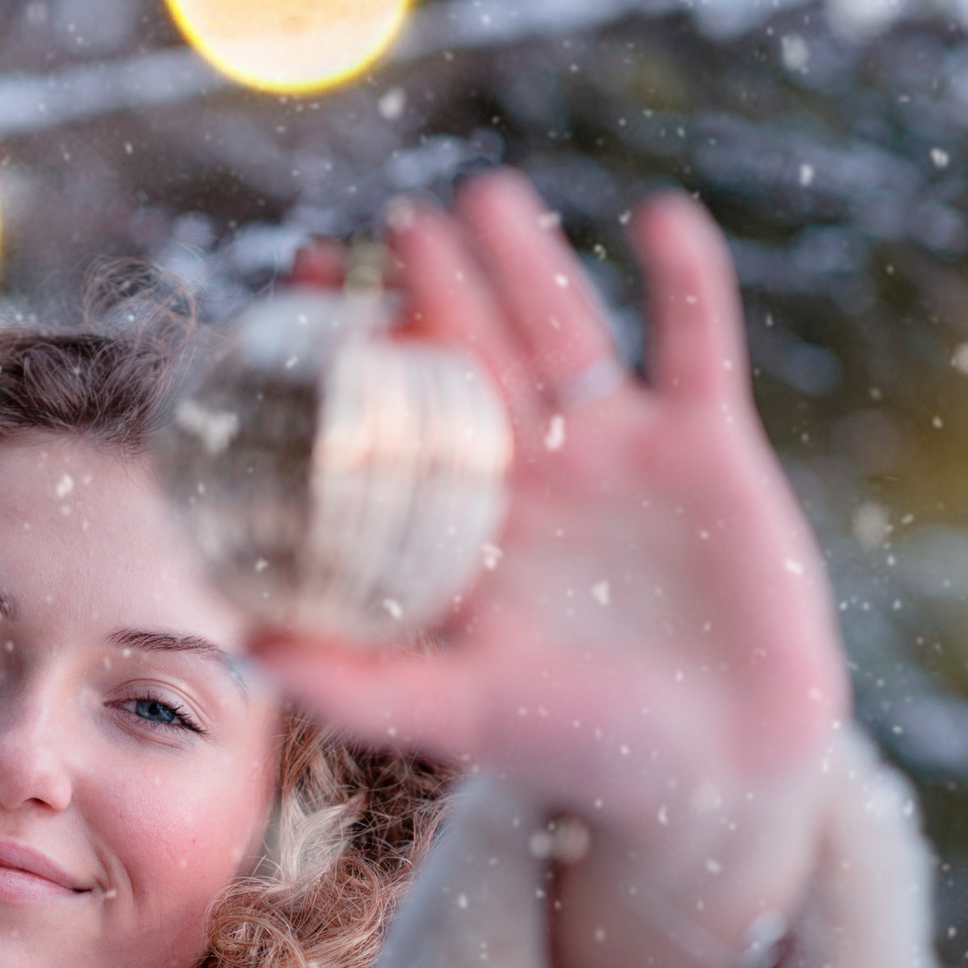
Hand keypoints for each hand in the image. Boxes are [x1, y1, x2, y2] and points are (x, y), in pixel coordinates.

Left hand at [256, 172, 849, 967]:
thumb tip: (248, 651)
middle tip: (401, 219)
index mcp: (458, 527)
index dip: (359, 356)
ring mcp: (616, 453)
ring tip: (490, 194)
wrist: (719, 774)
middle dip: (441, 290)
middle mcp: (528, 477)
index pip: (395, 422)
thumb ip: (362, 684)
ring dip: (533, 266)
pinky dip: (686, 283)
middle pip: (476, 359)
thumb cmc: (580, 755)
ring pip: (569, 334)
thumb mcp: (464, 716)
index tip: (317, 295)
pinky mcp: (708, 444)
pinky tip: (659, 215)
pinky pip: (695, 343)